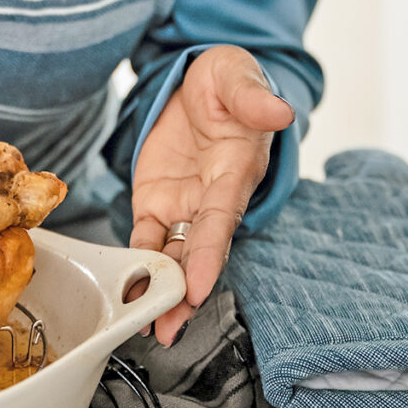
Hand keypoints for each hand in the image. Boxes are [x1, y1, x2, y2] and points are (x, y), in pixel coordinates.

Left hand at [129, 45, 294, 345]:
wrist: (197, 83)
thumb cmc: (225, 83)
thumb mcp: (237, 77)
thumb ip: (253, 96)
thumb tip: (279, 111)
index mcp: (234, 175)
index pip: (220, 222)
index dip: (210, 256)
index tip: (199, 287)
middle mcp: (210, 199)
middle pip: (196, 253)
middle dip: (184, 293)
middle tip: (169, 330)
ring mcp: (182, 204)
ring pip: (171, 255)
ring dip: (160, 291)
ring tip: (147, 328)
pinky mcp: (155, 202)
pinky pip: (143, 238)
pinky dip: (135, 265)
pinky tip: (128, 294)